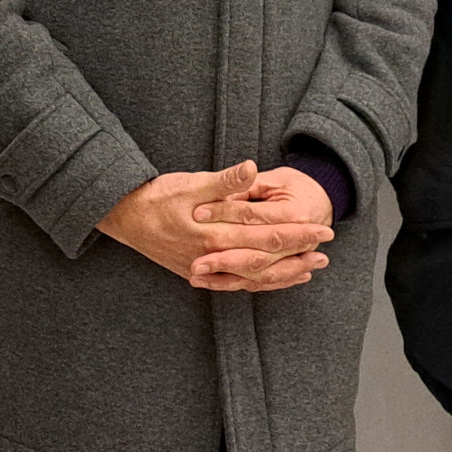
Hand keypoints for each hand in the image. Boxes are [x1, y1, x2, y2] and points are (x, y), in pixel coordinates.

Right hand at [102, 163, 332, 293]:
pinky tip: (273, 278)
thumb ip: (225, 181)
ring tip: (309, 270)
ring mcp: (206, 269)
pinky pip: (236, 283)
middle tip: (326, 254)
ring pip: (253, 279)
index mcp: (217, 235)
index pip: (269, 237)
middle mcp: (215, 258)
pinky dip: (259, 282)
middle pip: (267, 263)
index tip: (323, 230)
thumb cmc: (157, 197)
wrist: (125, 217)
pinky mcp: (199, 272)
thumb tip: (250, 168)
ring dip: (283, 275)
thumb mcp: (191, 184)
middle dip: (298, 257)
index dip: (298, 234)